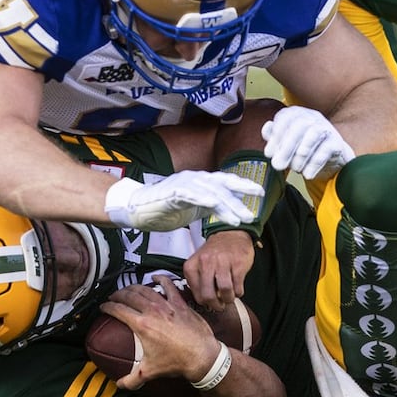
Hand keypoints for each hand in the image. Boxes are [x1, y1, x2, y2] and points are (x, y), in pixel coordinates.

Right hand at [100, 275, 222, 389]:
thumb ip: (131, 380)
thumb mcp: (150, 372)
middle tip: (113, 297)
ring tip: (128, 289)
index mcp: (141, 325)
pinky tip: (155, 277)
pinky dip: (161, 279)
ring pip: (145, 289)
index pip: (118, 309)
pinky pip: (169, 285)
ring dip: (134, 287)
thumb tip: (118, 385)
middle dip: (118, 294)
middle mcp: (152, 310)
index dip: (107, 307)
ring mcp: (167, 304)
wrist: (201, 355)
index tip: (103, 307)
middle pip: (129, 295)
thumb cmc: (175, 363)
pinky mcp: (180, 303)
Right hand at [105, 172, 264, 231]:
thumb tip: (227, 209)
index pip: (226, 181)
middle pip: (222, 186)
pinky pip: (191, 194)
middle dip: (240, 198)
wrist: (136, 208)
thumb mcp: (192, 208)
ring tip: (240, 218)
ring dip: (227, 205)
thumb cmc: (163, 208)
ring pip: (211, 192)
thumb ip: (208, 206)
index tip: (260, 191)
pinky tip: (215, 205)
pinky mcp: (172, 192)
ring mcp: (183, 183)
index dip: (243, 185)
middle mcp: (194, 178)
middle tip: (253, 211)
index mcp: (200, 181)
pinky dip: (204, 199)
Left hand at [184, 230, 253, 311]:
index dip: (205, 302)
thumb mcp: (198, 264)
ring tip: (230, 297)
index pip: (197, 294)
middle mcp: (205, 263)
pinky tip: (237, 288)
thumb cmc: (215, 253)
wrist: (231, 234)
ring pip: (225, 291)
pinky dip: (238, 292)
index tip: (210, 303)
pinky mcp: (238, 264)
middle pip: (209, 295)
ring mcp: (222, 262)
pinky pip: (238, 286)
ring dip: (229, 299)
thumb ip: (198, 281)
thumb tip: (205, 302)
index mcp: (192, 265)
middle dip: (216, 305)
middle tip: (220, 306)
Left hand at [261, 106, 355, 179]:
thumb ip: (273, 136)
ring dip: (301, 155)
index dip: (275, 136)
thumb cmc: (303, 149)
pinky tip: (308, 174)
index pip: (284, 117)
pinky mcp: (336, 142)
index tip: (269, 153)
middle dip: (286, 148)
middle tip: (278, 165)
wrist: (330, 159)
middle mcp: (312, 117)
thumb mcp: (285, 142)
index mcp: (297, 114)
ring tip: (295, 169)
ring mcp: (326, 128)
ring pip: (313, 135)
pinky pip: (325, 150)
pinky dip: (314, 164)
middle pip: (299, 125)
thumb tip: (267, 129)